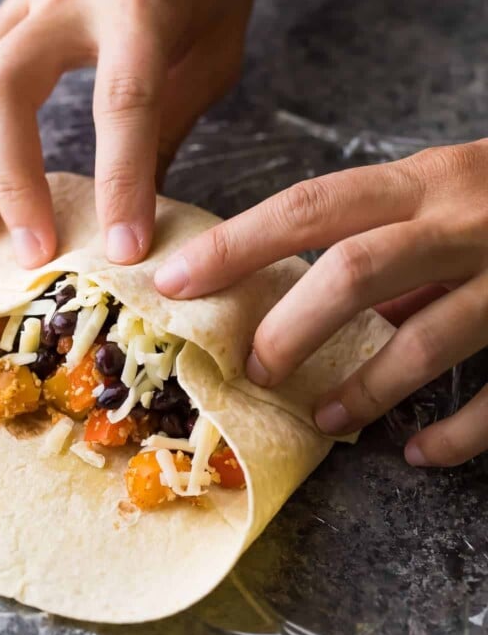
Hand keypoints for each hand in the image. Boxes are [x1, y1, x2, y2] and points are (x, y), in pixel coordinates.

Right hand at [0, 0, 262, 266]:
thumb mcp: (217, 48)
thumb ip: (171, 120)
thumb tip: (139, 202)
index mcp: (142, 6)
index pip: (122, 102)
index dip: (121, 181)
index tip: (123, 249)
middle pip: (8, 87)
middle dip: (11, 177)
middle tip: (32, 249)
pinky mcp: (12, 7)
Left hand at [155, 141, 487, 467]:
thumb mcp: (446, 189)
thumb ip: (385, 237)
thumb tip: (313, 297)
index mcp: (425, 180)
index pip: (309, 206)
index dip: (237, 245)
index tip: (175, 280)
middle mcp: (463, 220)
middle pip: (356, 270)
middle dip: (292, 324)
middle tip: (254, 366)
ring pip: (427, 339)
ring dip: (366, 389)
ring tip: (324, 421)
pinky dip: (459, 432)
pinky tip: (419, 454)